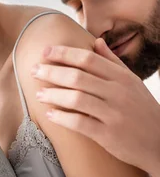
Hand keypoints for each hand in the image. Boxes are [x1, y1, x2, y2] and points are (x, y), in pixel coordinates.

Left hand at [33, 38, 159, 175]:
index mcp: (122, 78)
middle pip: (78, 76)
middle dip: (52, 72)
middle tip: (34, 70)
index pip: (88, 59)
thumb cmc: (142, 110)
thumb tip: (96, 42)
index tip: (45, 51)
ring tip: (38, 94)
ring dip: (53, 94)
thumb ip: (113, 62)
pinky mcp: (108, 135)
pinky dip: (62, 117)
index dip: (64, 53)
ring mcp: (113, 114)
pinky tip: (50, 114)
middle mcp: (118, 93)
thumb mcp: (132, 83)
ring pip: (76, 98)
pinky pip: (80, 122)